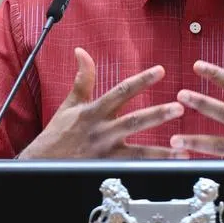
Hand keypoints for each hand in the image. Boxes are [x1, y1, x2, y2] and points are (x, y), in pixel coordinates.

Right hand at [18, 47, 182, 158]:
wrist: (40, 163)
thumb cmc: (57, 134)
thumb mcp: (70, 104)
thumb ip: (83, 79)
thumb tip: (81, 51)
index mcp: (94, 111)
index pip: (121, 92)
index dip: (141, 80)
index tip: (160, 71)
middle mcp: (102, 131)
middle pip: (133, 121)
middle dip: (157, 114)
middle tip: (179, 108)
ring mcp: (105, 153)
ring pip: (137, 152)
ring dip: (161, 152)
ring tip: (183, 151)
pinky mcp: (106, 169)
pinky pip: (132, 170)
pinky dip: (151, 170)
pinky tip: (168, 170)